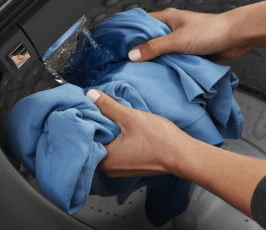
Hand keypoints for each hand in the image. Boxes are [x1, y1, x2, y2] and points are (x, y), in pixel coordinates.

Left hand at [87, 89, 265, 218]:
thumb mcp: (130, 117)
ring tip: (109, 118)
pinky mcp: (132, 167)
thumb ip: (108, 106)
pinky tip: (123, 130)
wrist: (183, 154)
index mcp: (105, 159)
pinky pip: (117, 154)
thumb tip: (91, 95)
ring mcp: (121, 171)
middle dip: (95, 129)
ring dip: (107, 135)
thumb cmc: (159, 140)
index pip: (83, 141)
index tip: (83, 111)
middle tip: (95, 112)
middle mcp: (110, 170)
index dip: (83, 124)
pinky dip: (117, 142)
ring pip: (106, 150)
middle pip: (94, 146)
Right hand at [127, 8, 251, 61]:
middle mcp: (172, 28)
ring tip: (143, 71)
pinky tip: (162, 74)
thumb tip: (133, 54)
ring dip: (156, 61)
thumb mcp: (177, 40)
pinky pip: (173, 60)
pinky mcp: (188, 52)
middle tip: (127, 63)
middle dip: (140, 51)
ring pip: (161, 52)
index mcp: (166, 18)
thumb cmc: (211, 31)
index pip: (141, 24)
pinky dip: (168, 66)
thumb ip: (155, 47)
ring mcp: (180, 41)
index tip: (116, 45)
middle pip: (149, 40)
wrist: (235, 38)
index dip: (128, 33)